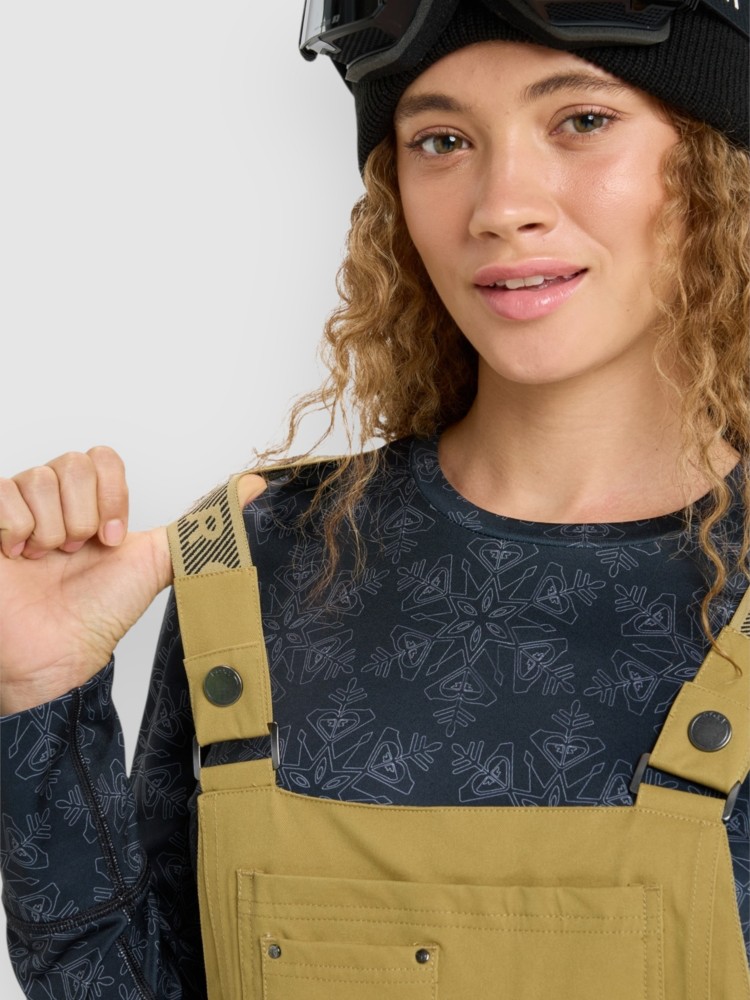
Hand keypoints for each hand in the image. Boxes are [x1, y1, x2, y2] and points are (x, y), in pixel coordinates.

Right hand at [0, 447, 264, 714]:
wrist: (54, 654)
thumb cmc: (101, 613)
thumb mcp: (158, 561)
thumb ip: (200, 523)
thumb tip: (255, 486)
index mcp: (94, 506)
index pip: (102, 457)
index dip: (110, 496)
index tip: (113, 540)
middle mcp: (56, 503)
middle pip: (71, 464)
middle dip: (82, 517)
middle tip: (78, 555)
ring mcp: (20, 512)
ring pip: (37, 479)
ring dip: (51, 528)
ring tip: (48, 561)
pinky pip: (3, 494)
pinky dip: (16, 529)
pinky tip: (18, 556)